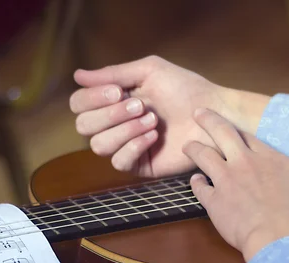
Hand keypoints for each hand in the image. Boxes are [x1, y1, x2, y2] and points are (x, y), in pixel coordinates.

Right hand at [69, 56, 269, 177]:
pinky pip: (118, 162)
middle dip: (110, 114)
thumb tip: (77, 75)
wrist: (212, 114)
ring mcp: (123, 146)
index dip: (92, 99)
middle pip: (83, 126)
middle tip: (140, 105)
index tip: (119, 92)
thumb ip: (113, 73)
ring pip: (98, 145)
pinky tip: (153, 137)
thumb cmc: (184, 89)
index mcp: (110, 102)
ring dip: (125, 130)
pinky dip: (134, 146)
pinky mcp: (138, 165)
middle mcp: (112, 125)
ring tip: (152, 120)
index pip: (79, 104)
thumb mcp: (148, 71)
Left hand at [183, 108, 288, 261]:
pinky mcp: (213, 201)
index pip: (245, 135)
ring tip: (187, 146)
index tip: (227, 123)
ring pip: (203, 156)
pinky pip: (198, 187)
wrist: (280, 237)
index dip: (235, 128)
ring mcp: (224, 181)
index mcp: (265, 156)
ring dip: (193, 149)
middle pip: (220, 134)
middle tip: (197, 112)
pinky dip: (195, 182)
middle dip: (207, 120)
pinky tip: (195, 180)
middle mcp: (241, 163)